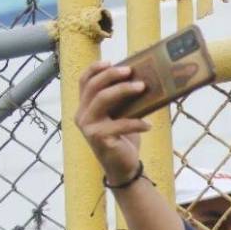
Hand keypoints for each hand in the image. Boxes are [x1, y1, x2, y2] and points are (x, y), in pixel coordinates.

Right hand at [74, 62, 151, 183]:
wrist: (123, 168)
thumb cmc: (123, 139)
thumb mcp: (120, 116)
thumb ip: (121, 100)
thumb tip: (139, 78)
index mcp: (85, 107)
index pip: (84, 82)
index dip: (95, 69)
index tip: (111, 61)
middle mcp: (81, 115)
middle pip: (93, 87)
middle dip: (112, 75)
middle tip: (132, 72)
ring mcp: (88, 127)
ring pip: (102, 99)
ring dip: (124, 90)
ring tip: (143, 87)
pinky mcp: (98, 138)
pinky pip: (119, 124)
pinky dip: (136, 123)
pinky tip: (149, 125)